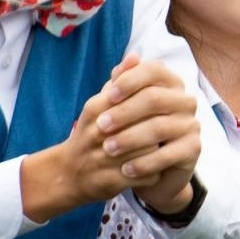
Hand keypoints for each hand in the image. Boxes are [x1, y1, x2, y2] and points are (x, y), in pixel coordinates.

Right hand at [20, 54, 199, 221]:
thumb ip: (119, 81)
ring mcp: (103, 159)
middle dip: (159, 126)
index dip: (154, 102)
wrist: (69, 173)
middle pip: (144, 124)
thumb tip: (136, 57)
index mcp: (96, 109)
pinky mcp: (111, 182)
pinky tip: (156, 168)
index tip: (165, 105)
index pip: (133, 98)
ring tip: (165, 146)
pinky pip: (145, 175)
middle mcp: (97, 133)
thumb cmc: (91, 133)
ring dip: (159, 150)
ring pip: (148, 150)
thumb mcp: (100, 104)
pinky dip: (154, 172)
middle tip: (170, 126)